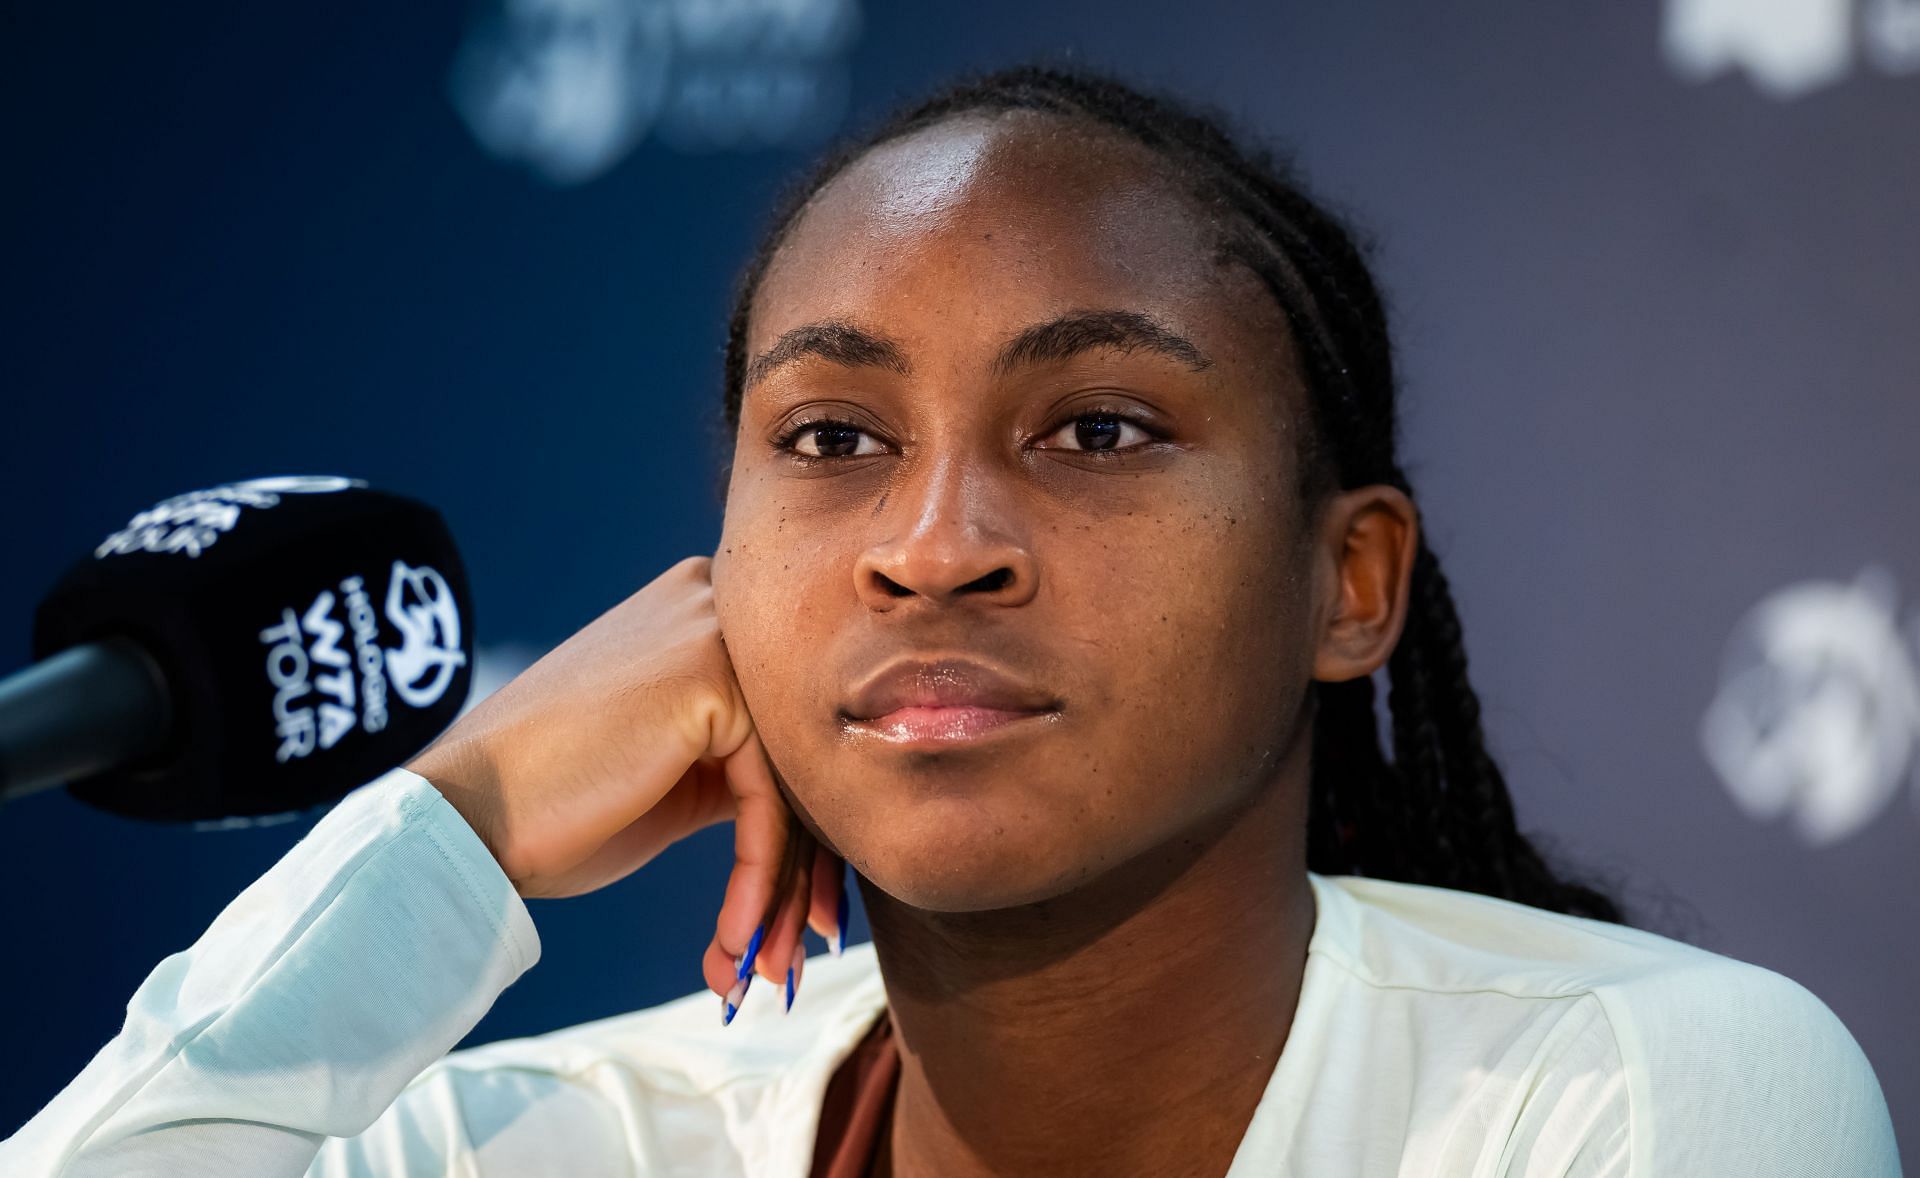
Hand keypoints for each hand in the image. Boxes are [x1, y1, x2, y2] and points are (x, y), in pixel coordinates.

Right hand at [405, 555, 841, 1011]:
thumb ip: (741, 767)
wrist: (465, 815)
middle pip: (797, 758)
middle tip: (791, 963)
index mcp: (706, 615)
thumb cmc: (554, 805)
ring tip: (761, 974)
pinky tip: (729, 944)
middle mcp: (719, 603)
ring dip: (779, 897)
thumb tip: (827, 834)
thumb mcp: (671, 774)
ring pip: (792, 785)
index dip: (803, 841)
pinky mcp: (712, 683)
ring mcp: (716, 635)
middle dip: (801, 876)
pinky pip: (767, 801)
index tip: (806, 926)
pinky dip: (755, 882)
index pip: (786, 736)